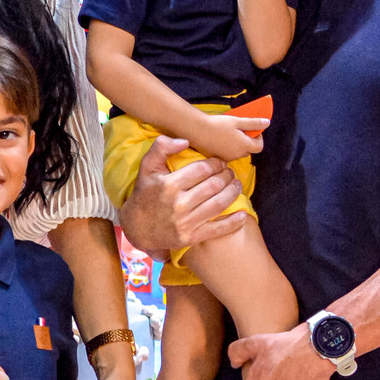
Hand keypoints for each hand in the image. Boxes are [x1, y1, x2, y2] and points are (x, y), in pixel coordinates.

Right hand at [120, 135, 244, 257]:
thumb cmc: (144, 194)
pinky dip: (233, 222)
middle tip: (230, 172)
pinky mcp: (191, 238)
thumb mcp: (146, 167)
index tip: (220, 162)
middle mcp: (179, 204)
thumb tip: (185, 141)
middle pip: (214, 185)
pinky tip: (243, 215)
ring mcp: (186, 222)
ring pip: (219, 204)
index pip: (202, 169)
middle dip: (227, 176)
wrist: (136, 228)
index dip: (216, 163)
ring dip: (233, 193)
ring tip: (236, 186)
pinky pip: (217, 230)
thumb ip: (161, 147)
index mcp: (170, 184)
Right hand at [191, 108, 267, 161]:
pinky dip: (230, 146)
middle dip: (248, 140)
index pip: (259, 147)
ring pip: (239, 152)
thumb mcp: (238, 121)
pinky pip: (230, 153)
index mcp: (243, 146)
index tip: (254, 129)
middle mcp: (237, 154)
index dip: (259, 137)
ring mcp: (228, 157)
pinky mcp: (220, 157)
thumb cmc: (217, 124)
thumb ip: (254, 123)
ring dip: (239, 143)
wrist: (197, 130)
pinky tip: (222, 137)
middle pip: (249, 149)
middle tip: (241, 129)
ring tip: (230, 132)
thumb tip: (267, 123)